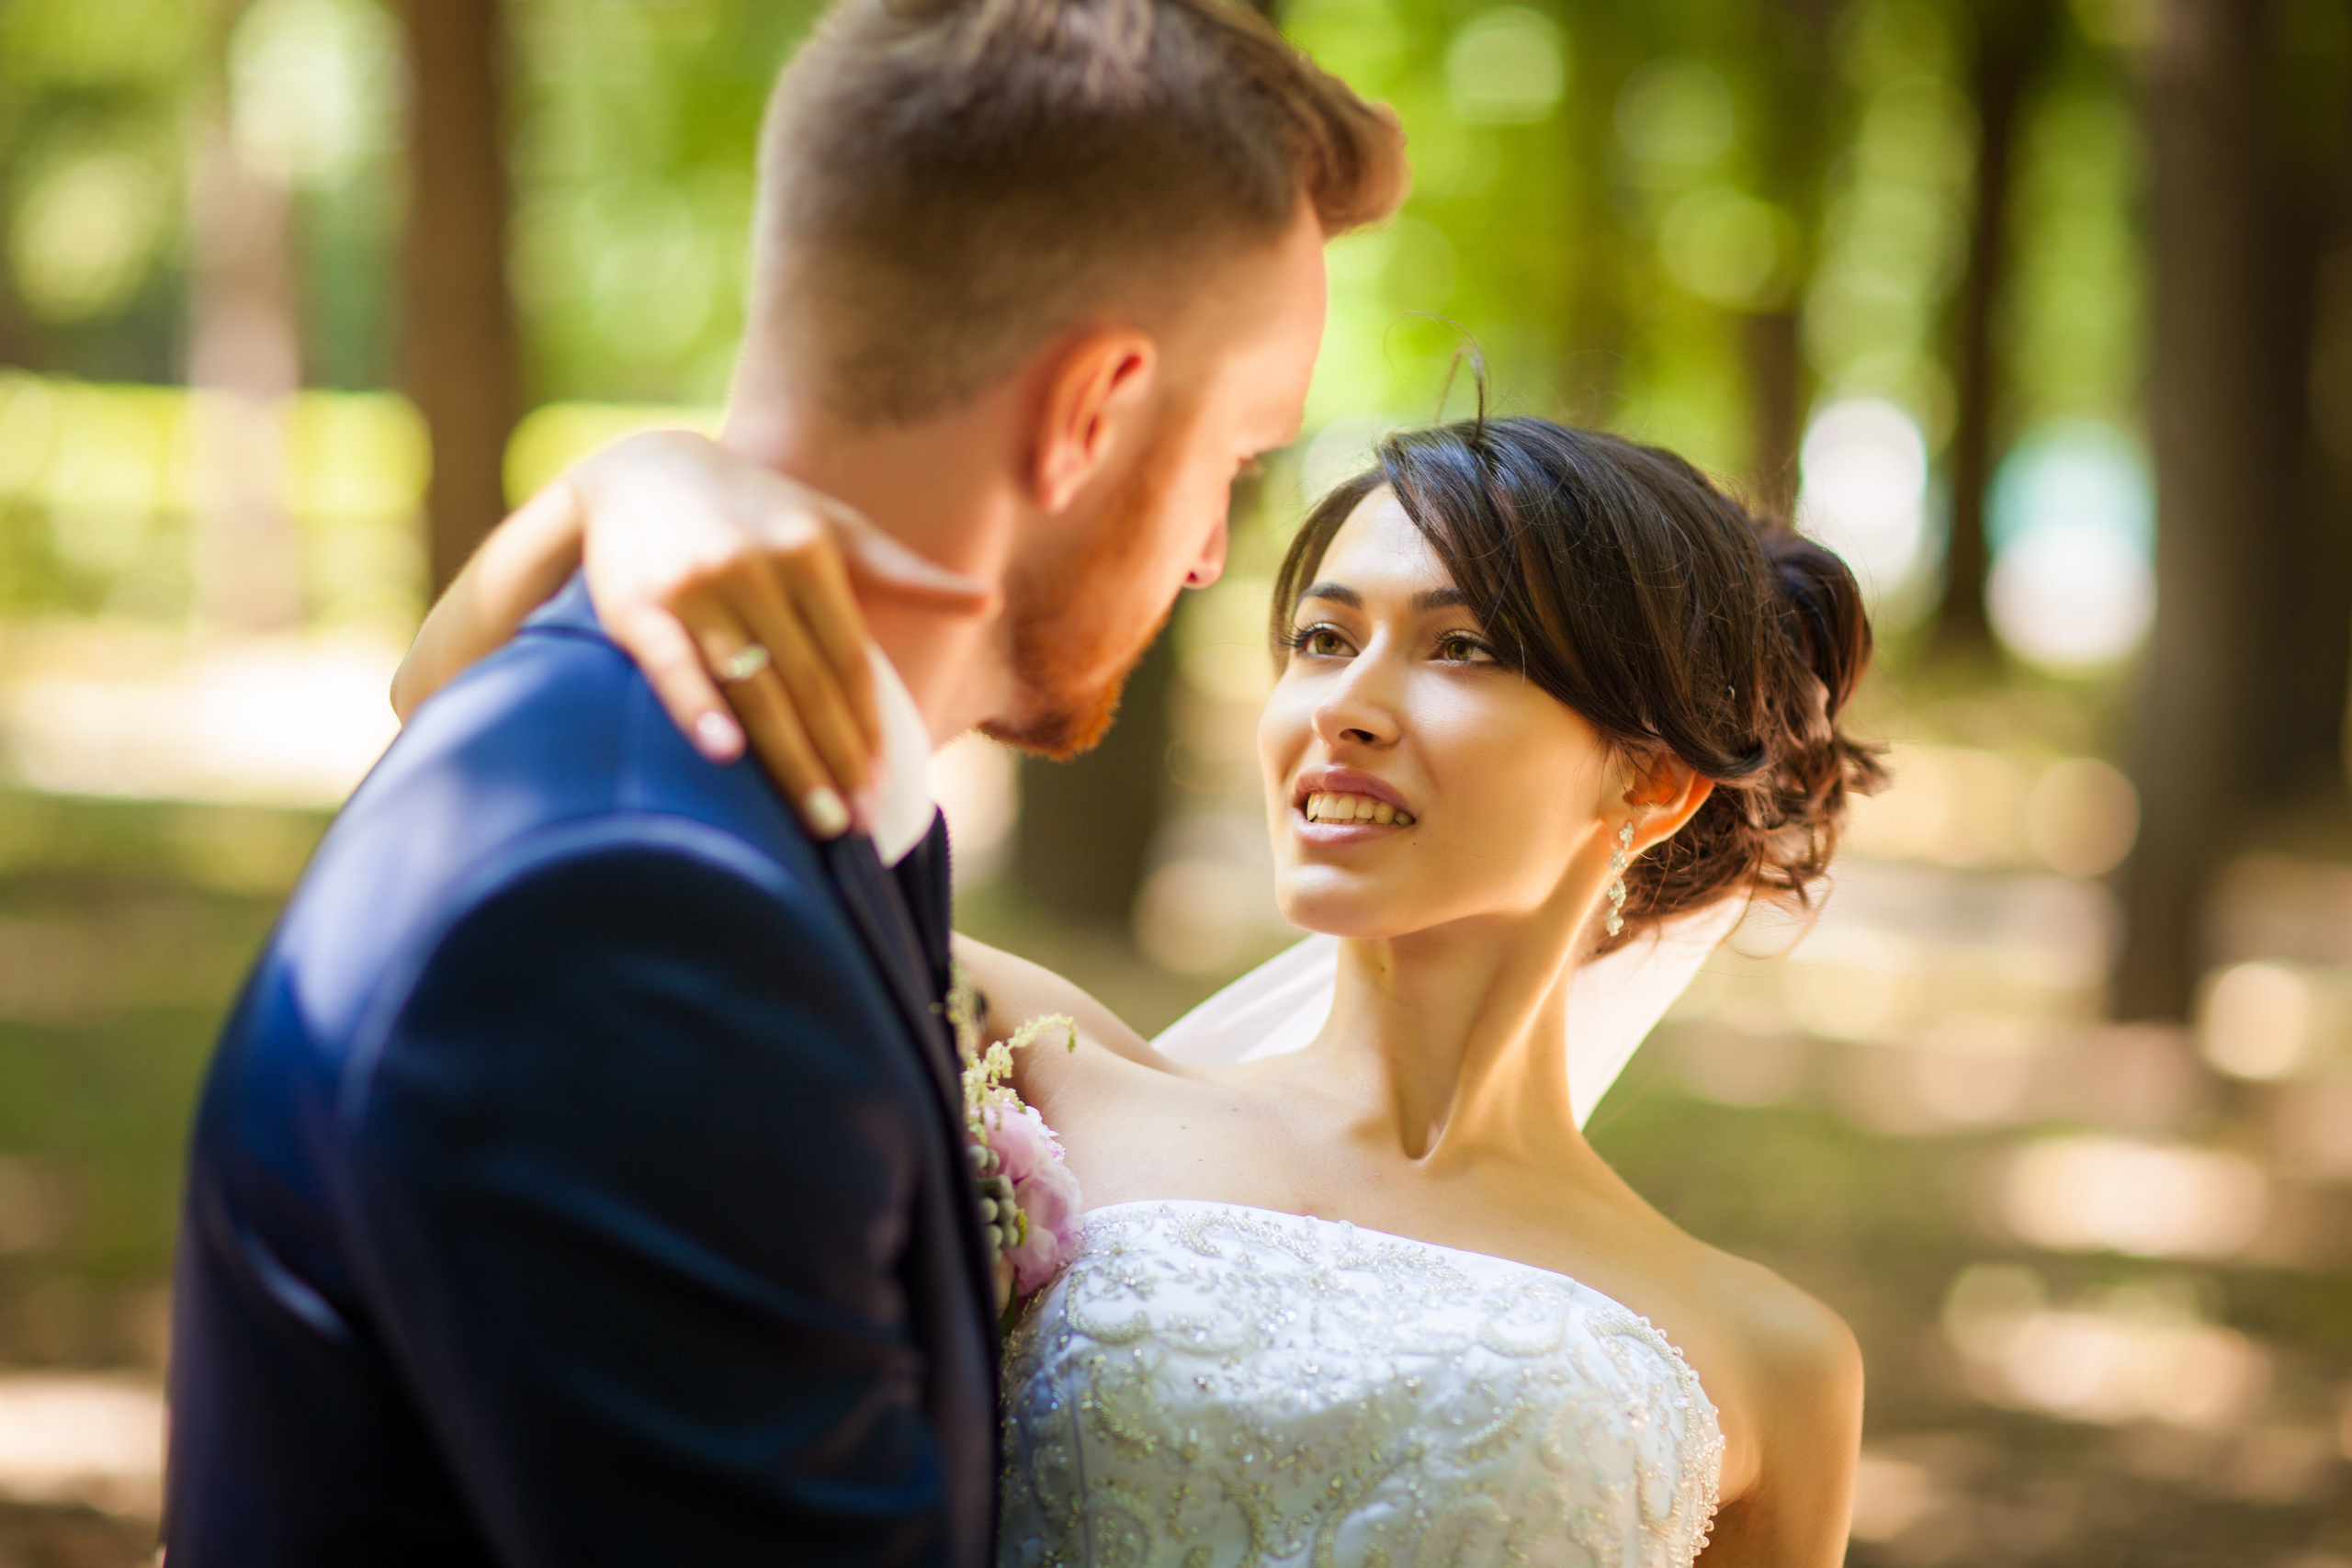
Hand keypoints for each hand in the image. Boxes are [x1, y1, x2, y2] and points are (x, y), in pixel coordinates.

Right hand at [573, 430, 991, 837]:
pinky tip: (726, 755)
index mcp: (810, 553)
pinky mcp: (637, 607)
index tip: (880, 783)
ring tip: (819, 820)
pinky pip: (672, 668)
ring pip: (754, 689)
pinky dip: (698, 711)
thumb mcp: (833, 527)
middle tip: (856, 825)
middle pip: (808, 685)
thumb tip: (990, 601)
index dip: (866, 725)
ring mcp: (697, 588)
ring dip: (790, 760)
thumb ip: (904, 573)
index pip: (848, 660)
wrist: (638, 470)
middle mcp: (757, 569)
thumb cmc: (753, 510)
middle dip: (836, 760)